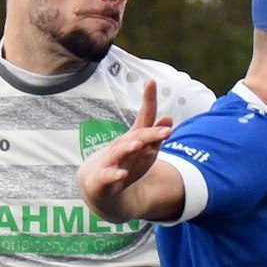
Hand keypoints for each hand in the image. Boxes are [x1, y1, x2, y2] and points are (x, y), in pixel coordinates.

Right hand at [78, 80, 173, 220]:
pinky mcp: (102, 178)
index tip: (152, 82)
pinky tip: (121, 175)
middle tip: (167, 130)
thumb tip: (169, 117)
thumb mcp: (142, 150)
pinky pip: (108, 176)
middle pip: (137, 137)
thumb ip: (155, 135)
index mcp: (133, 138)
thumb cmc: (123, 163)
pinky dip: (114, 175)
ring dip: (130, 148)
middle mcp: (121, 146)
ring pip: (120, 153)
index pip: (143, 117)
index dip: (148, 100)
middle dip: (151, 133)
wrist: (97, 185)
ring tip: (140, 144)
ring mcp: (111, 161)